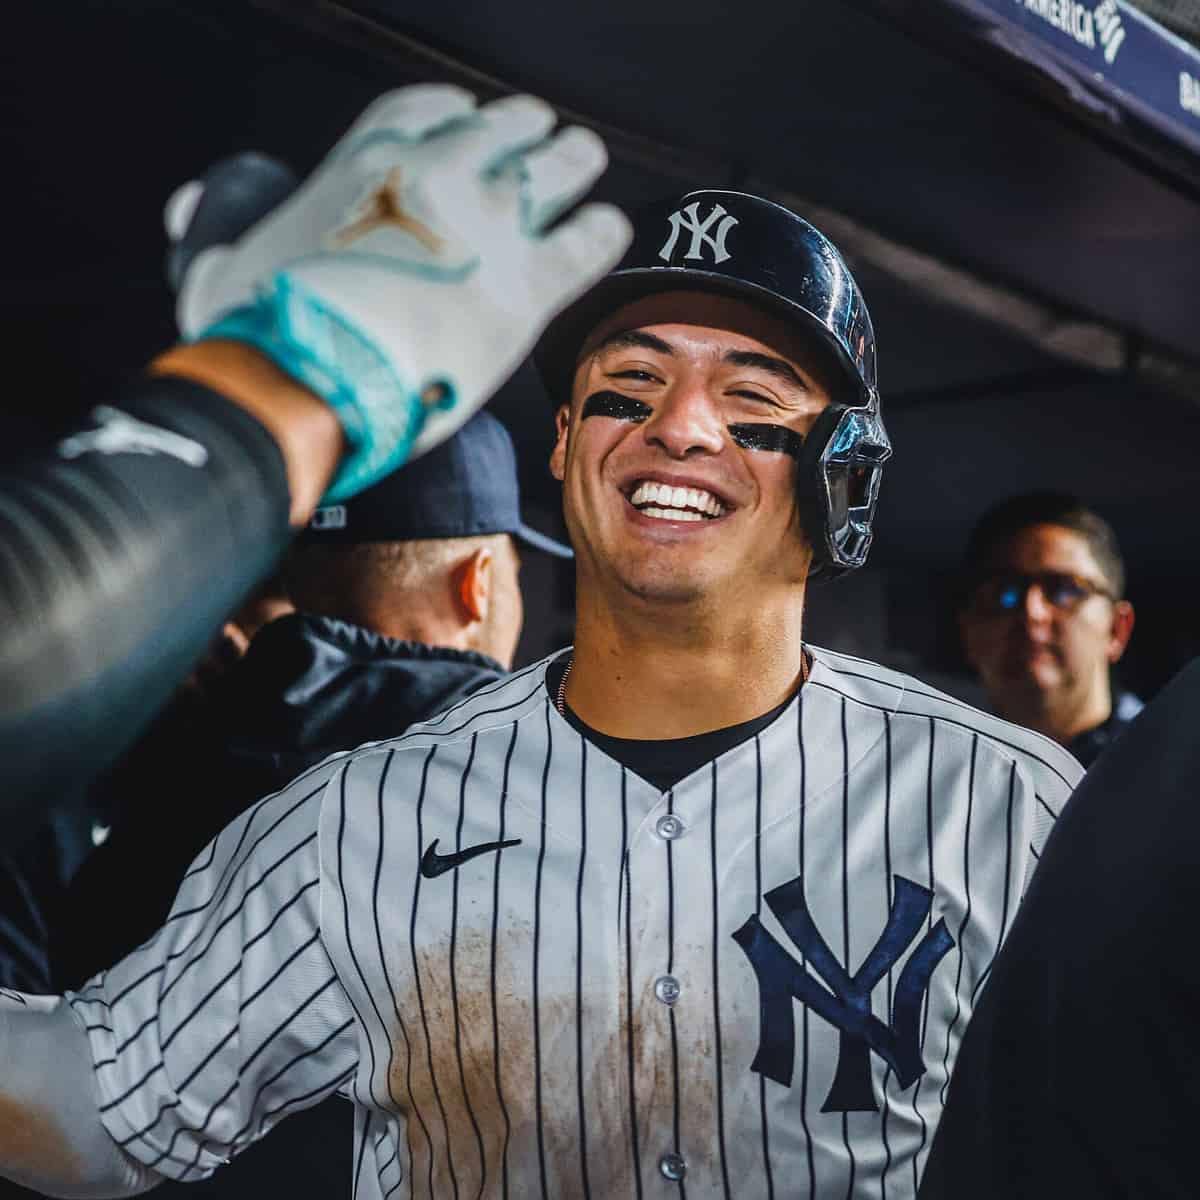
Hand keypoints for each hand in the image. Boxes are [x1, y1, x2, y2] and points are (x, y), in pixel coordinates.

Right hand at [175, 84, 630, 500]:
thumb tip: (203, 199)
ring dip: (575, 162)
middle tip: (545, 145)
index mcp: (370, 157)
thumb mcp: (218, 259)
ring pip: (558, 166)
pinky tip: (607, 227)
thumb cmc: (259, 330)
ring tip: (584, 166)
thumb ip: (222, 218)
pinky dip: (604, 230)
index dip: (462, 117)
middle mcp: (438, 174)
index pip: (434, 107)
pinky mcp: (525, 289)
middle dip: (527, 134)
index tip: (475, 130)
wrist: (306, 383)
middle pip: (507, 127)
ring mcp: (489, 226)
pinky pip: (590, 240)